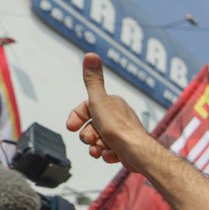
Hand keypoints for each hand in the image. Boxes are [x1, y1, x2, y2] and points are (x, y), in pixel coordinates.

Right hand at [66, 53, 154, 168]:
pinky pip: (109, 151)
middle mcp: (118, 117)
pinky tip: (112, 155)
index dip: (76, 117)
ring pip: (99, 140)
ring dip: (96, 147)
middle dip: (87, 135)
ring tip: (100, 150)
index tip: (71, 127)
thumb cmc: (119, 128)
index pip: (87, 107)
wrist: (137, 153)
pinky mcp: (125, 149)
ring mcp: (122, 133)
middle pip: (92, 126)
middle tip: (90, 140)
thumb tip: (90, 54)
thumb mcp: (99, 101)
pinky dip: (108, 155)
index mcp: (112, 103)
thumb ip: (92, 80)